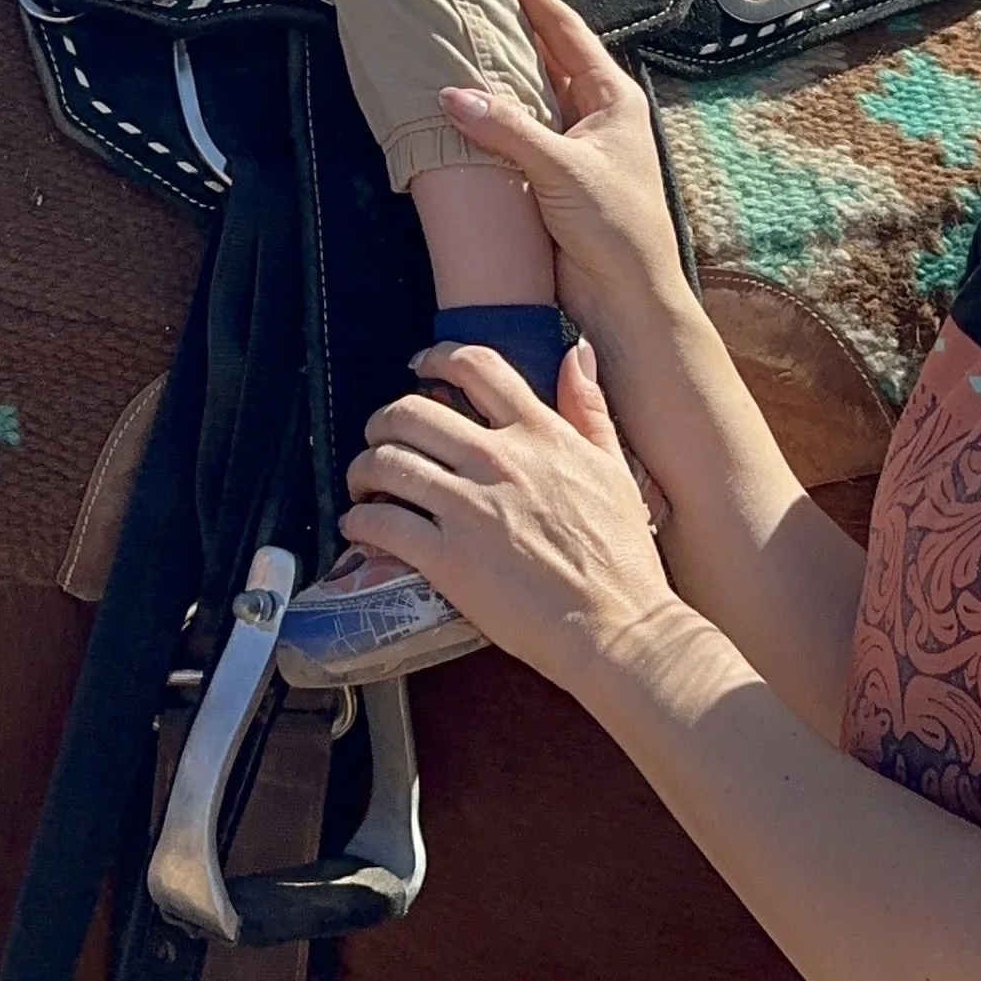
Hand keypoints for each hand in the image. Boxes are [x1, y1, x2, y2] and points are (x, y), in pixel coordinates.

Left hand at [345, 338, 671, 692]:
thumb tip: (576, 354)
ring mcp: (469, 508)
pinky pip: (381, 525)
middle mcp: (498, 460)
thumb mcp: (614, 468)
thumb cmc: (622, 558)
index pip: (475, 367)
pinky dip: (358, 522)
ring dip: (362, 468)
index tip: (421, 365)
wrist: (617, 627)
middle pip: (411, 411)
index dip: (436, 357)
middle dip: (383, 419)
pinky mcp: (447, 559)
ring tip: (363, 482)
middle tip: (380, 436)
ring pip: (386, 462)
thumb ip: (589, 407)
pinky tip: (358, 526)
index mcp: (539, 434)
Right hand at [439, 0, 687, 327]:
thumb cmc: (618, 229)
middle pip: (542, 54)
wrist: (627, 298)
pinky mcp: (549, 176)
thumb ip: (508, 130)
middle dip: (506, 25)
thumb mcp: (565, 169)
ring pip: (526, 93)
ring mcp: (571, 143)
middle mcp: (592, 112)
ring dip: (494, 72)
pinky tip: (457, 105)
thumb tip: (452, 94)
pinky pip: (513, 133)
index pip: (563, 26)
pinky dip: (488, 117)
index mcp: (610, 95)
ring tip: (451, 40)